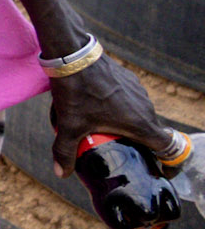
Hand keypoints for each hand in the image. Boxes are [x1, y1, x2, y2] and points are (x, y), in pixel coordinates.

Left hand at [48, 57, 176, 176]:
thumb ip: (65, 151)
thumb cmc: (77, 91)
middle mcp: (145, 107)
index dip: (167, 162)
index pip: (166, 148)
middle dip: (139, 144)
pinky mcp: (129, 80)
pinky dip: (123, 108)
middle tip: (123, 153)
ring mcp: (138, 91)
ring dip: (129, 124)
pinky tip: (103, 110)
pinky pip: (131, 100)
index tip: (159, 169)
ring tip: (110, 133)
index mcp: (140, 123)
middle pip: (150, 133)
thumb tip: (62, 174)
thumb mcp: (69, 126)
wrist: (73, 55)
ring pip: (140, 114)